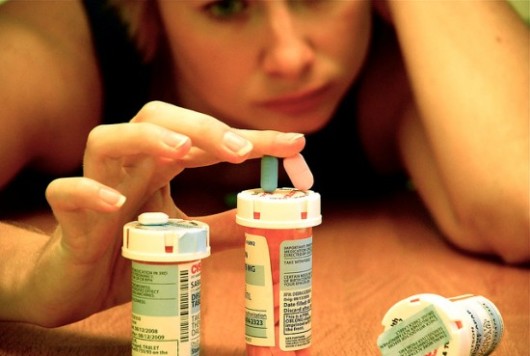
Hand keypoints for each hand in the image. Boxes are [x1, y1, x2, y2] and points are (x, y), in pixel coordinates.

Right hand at [32, 101, 304, 325]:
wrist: (72, 286)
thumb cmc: (126, 254)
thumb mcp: (185, 240)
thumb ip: (222, 229)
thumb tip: (267, 221)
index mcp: (157, 169)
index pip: (203, 139)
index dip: (249, 137)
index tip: (294, 143)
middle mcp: (128, 168)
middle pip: (153, 119)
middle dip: (199, 126)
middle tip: (240, 148)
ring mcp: (95, 188)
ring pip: (104, 139)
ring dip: (145, 139)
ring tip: (181, 151)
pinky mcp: (67, 220)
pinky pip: (66, 193)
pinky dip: (88, 192)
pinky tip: (115, 203)